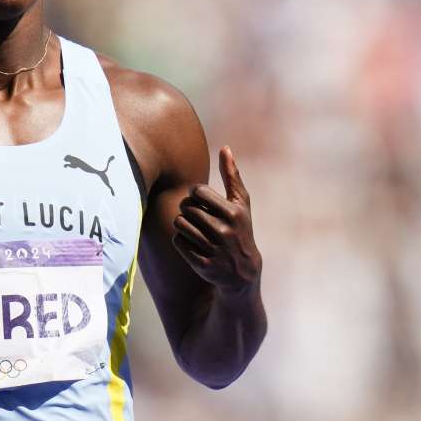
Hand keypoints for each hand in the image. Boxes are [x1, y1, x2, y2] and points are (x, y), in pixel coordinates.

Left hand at [173, 146, 261, 297]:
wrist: (243, 272)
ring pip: (179, 224)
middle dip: (188, 210)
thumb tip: (225, 148)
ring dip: (183, 225)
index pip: (198, 192)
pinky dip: (181, 241)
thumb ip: (232, 176)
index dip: (195, 195)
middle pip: (187, 208)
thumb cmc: (240, 229)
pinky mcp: (203, 264)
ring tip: (194, 229)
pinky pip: (178, 242)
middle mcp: (225, 231)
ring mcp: (214, 249)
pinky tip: (193, 244)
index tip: (201, 201)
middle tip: (197, 217)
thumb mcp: (241, 204)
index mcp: (234, 213)